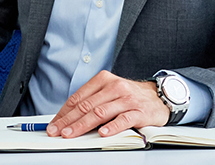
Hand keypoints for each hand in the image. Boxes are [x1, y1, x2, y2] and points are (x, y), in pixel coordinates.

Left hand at [47, 70, 169, 138]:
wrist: (159, 96)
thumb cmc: (130, 96)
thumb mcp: (109, 92)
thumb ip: (92, 101)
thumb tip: (69, 117)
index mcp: (102, 80)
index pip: (78, 97)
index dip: (64, 112)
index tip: (54, 124)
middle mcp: (114, 87)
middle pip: (86, 105)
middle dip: (69, 120)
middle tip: (57, 131)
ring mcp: (127, 99)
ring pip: (100, 112)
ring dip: (83, 125)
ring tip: (71, 134)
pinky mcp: (140, 111)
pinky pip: (124, 119)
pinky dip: (112, 127)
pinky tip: (102, 133)